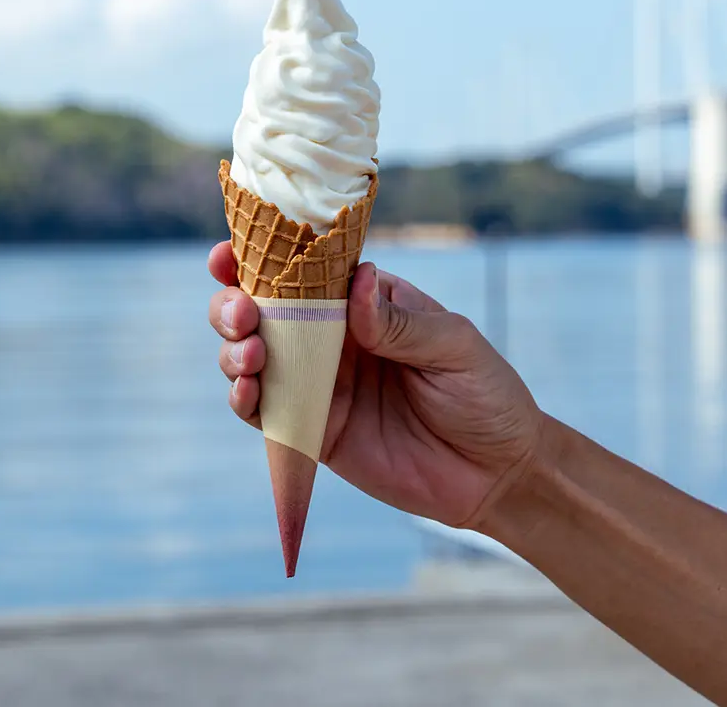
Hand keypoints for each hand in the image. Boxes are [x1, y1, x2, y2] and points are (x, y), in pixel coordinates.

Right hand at [207, 242, 543, 528]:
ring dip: (234, 349)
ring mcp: (319, 384)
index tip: (230, 253)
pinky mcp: (314, 432)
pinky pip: (264, 412)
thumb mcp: (453, 346)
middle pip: (262, 309)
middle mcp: (333, 338)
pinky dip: (243, 399)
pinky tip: (247, 392)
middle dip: (234, 303)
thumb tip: (357, 280)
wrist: (497, 473)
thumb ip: (399, 321)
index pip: (305, 269)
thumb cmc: (485, 394)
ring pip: (251, 356)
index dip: (260, 256)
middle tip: (243, 312)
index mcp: (365, 302)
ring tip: (251, 355)